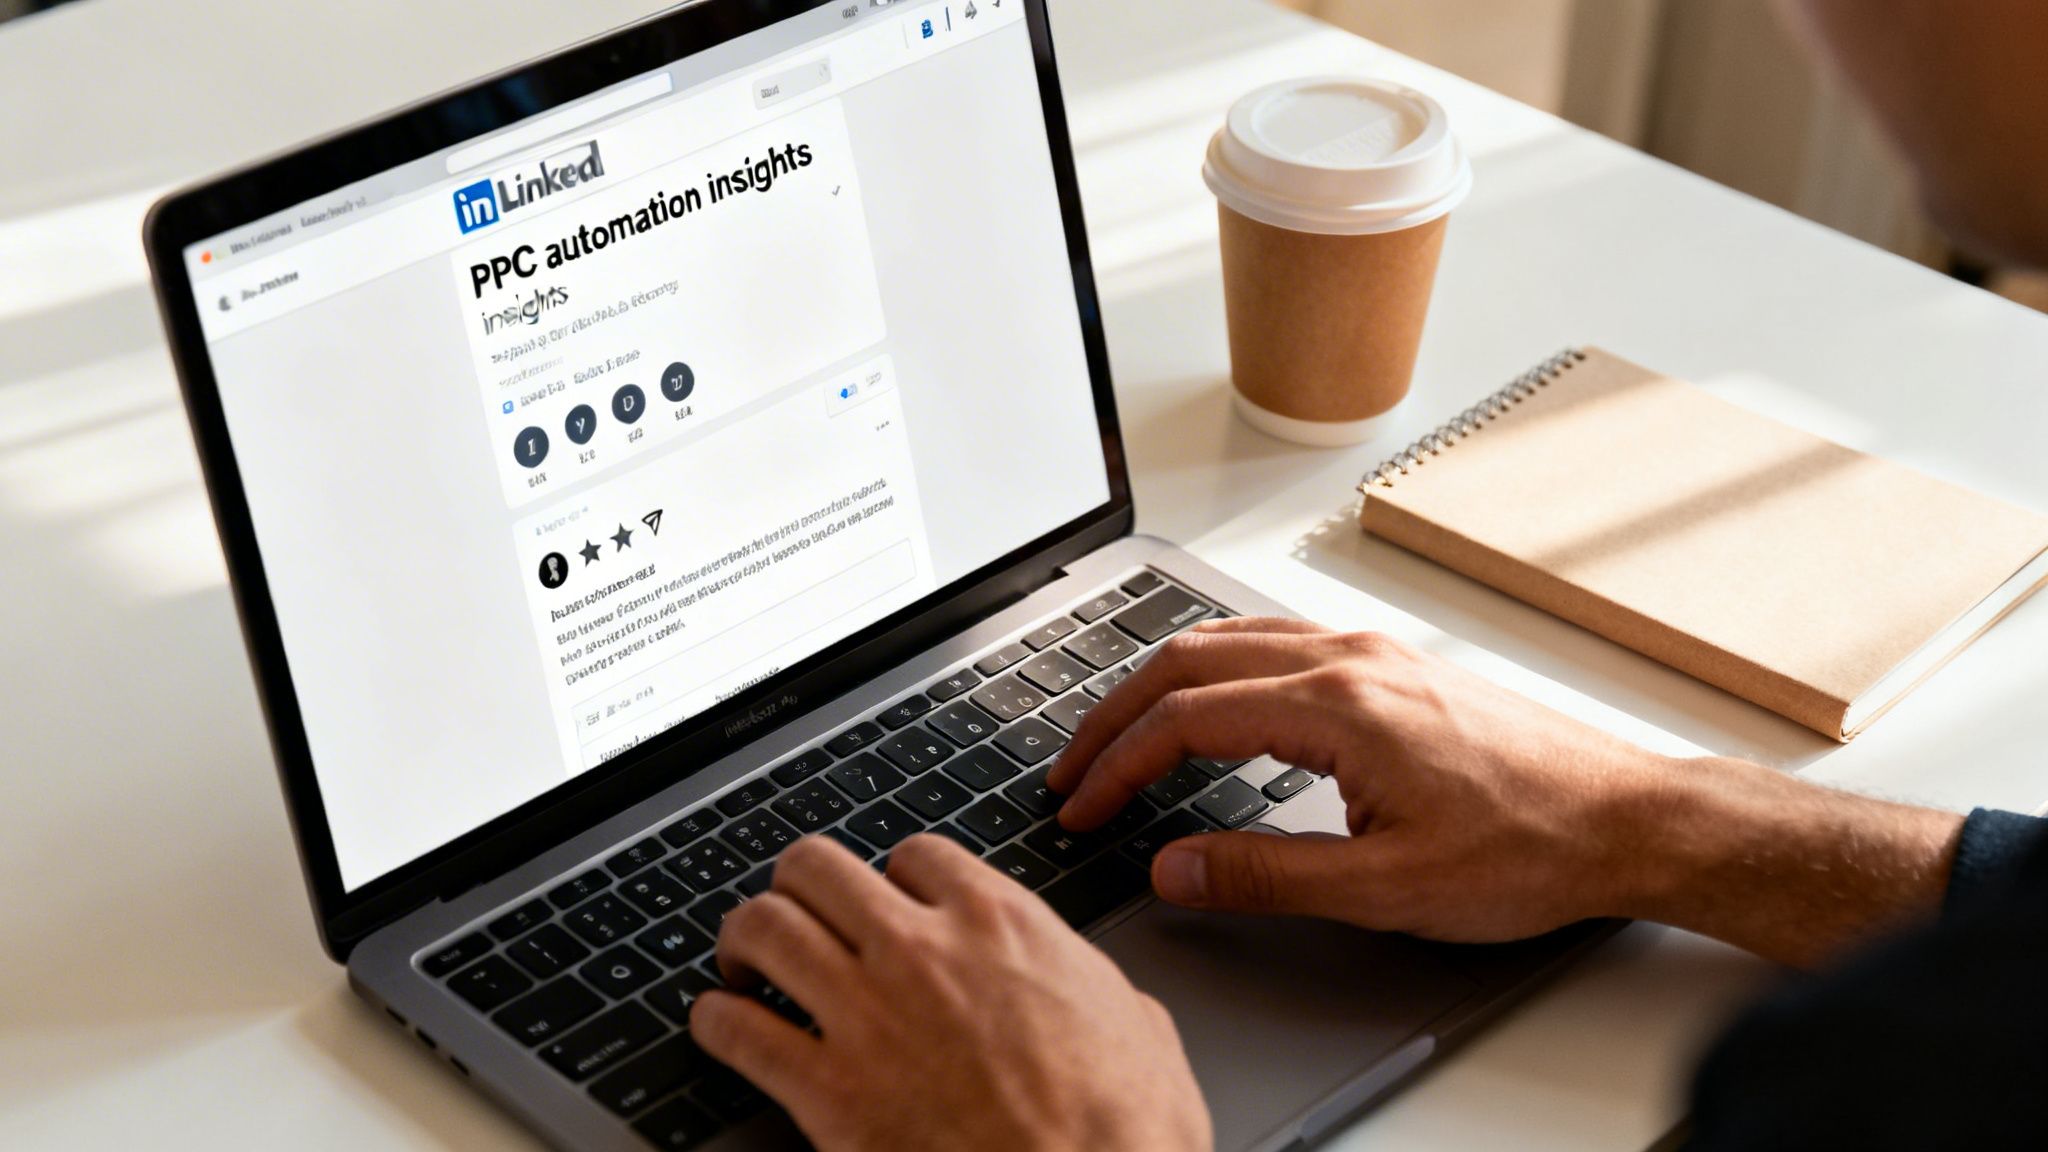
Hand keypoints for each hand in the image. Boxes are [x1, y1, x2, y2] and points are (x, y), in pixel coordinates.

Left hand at [690, 834, 1211, 1151]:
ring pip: (764, 926)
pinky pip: (736, 1030)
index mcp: (1002, 925)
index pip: (914, 854)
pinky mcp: (828, 1092)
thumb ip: (1096, 989)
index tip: (887, 905)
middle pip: (817, 866)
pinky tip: (721, 1028)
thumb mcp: (1140, 1030)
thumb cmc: (1125, 1131)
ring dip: (744, 940)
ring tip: (744, 964)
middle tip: (796, 913)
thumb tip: (1106, 997)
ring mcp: (868, 1015)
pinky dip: (716, 1022)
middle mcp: (924, 950)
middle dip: (797, 886)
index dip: (893, 879)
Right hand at [1047, 619, 1963, 966]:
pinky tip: (1212, 705)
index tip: (1082, 808)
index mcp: (1338, 704)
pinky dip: (1215, 669)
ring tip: (1121, 736)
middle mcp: (1349, 659)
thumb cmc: (1529, 847)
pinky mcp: (1394, 665)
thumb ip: (1266, 875)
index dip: (1117, 765)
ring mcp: (1373, 654)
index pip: (1186, 720)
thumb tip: (1176, 867)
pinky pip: (1274, 641)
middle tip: (1073, 770)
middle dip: (1115, 715)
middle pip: (1190, 661)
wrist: (1626, 820)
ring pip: (1230, 639)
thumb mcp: (1386, 887)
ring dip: (1161, 685)